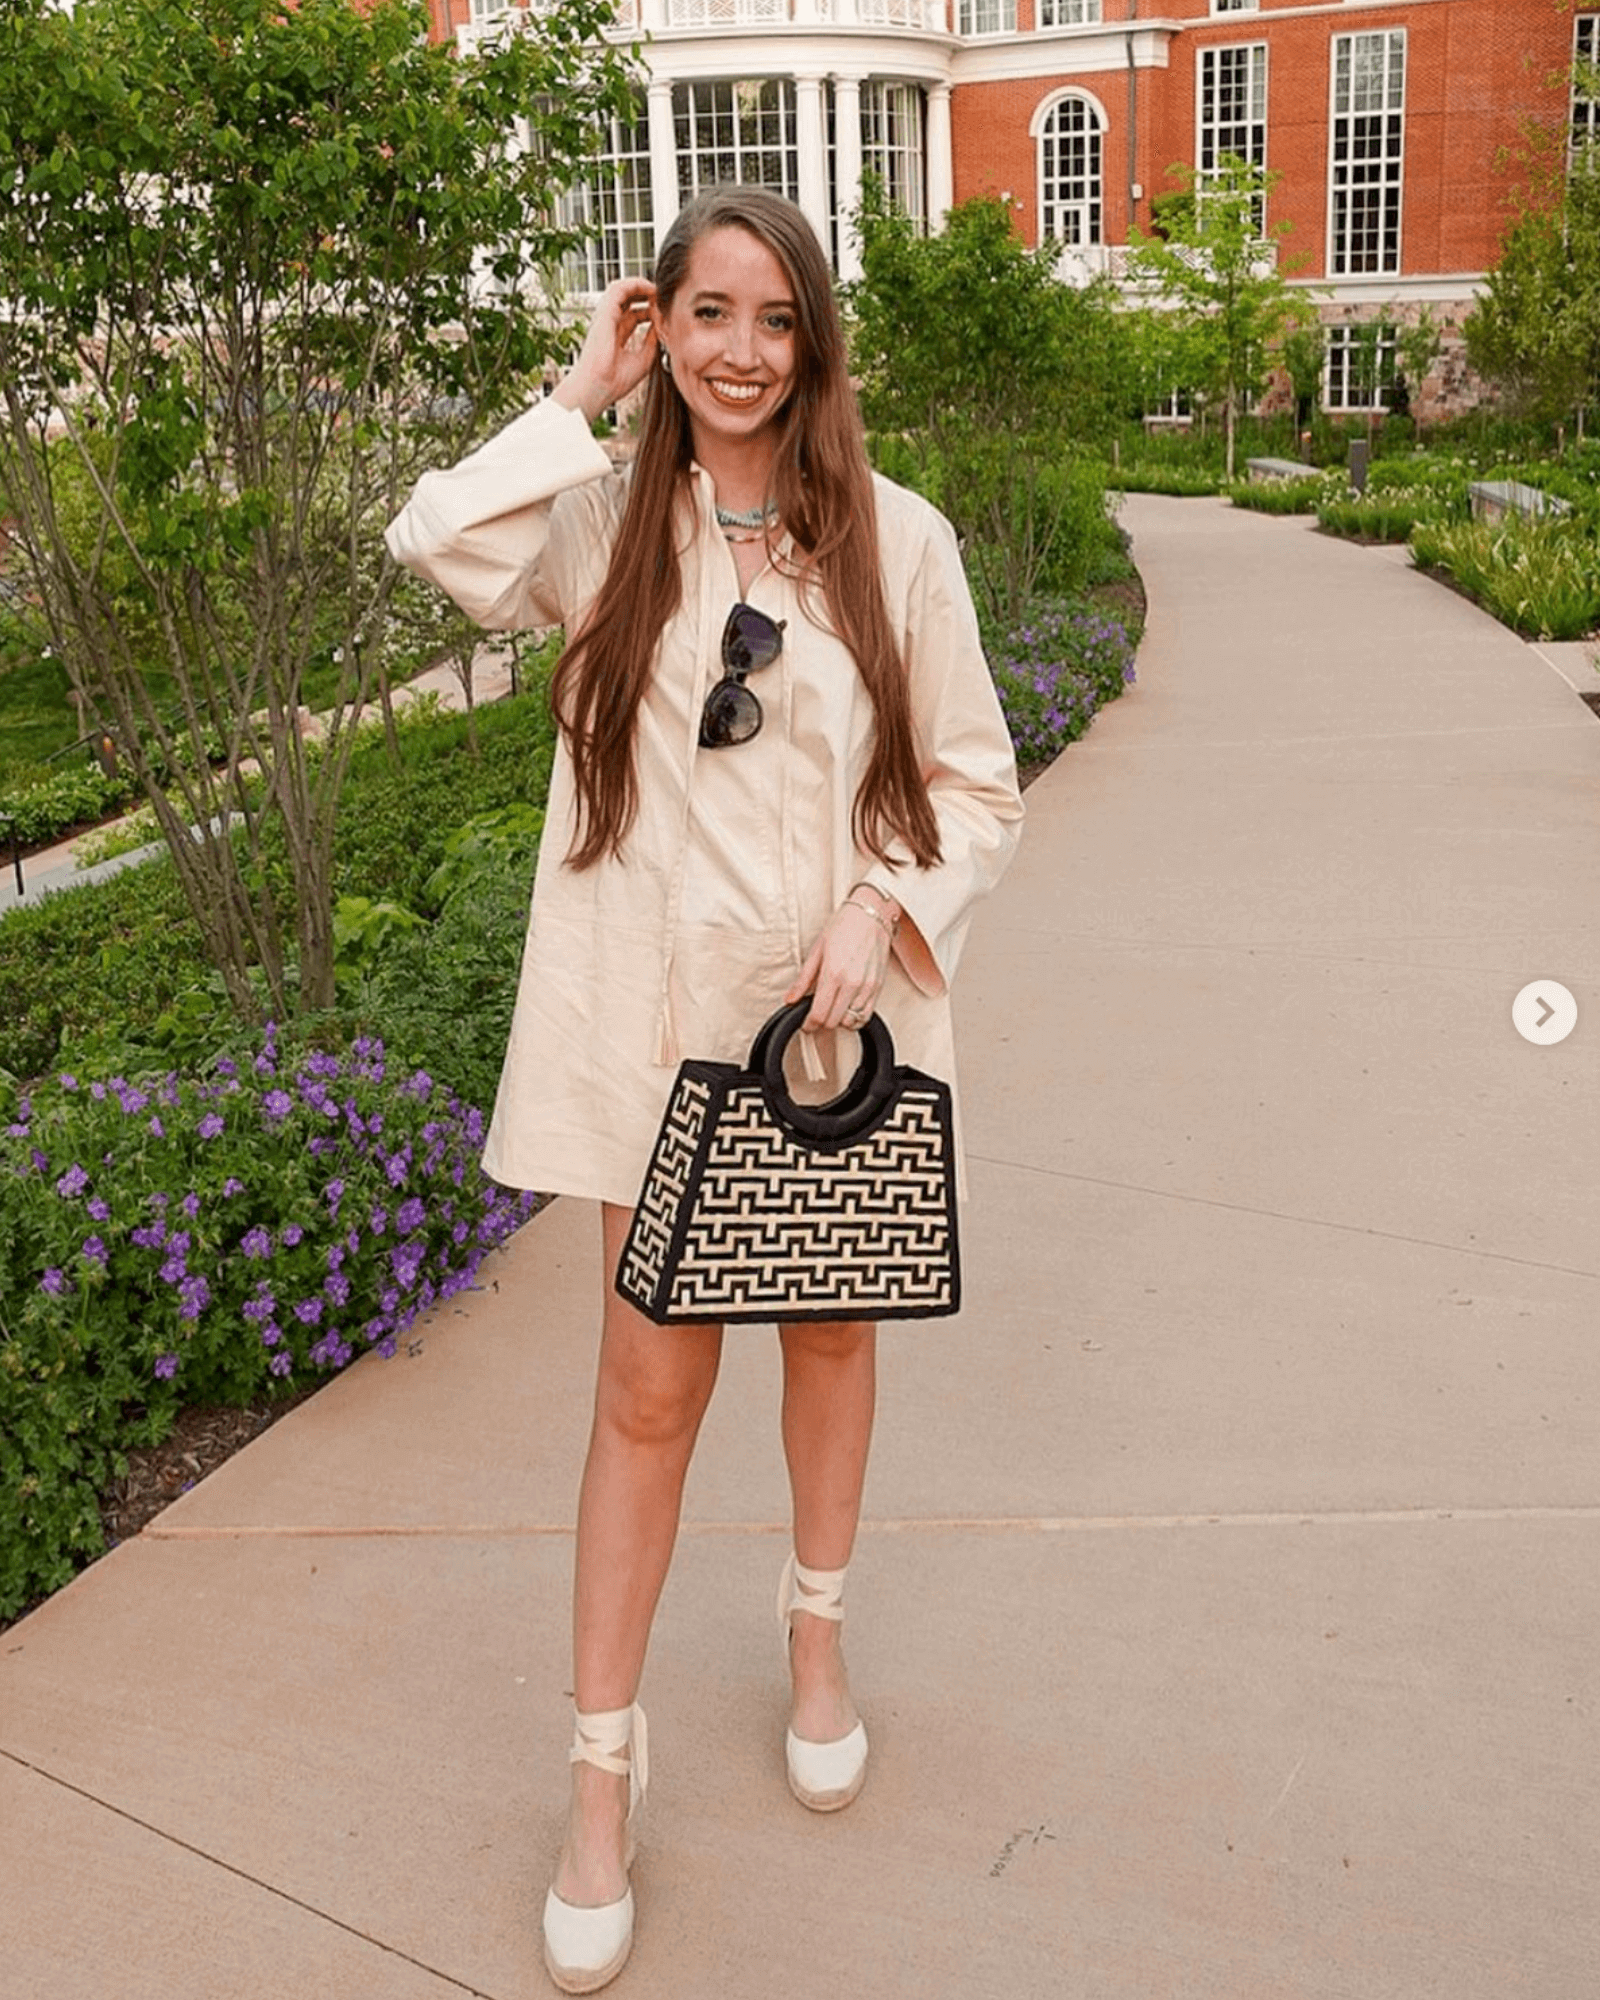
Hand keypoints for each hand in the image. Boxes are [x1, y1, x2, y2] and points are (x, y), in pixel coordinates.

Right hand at [553, 278, 658, 423]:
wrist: (598, 388)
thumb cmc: (615, 381)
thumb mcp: (644, 359)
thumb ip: (652, 341)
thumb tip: (662, 325)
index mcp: (616, 336)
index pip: (633, 315)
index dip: (650, 310)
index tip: (665, 312)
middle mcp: (609, 324)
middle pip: (628, 300)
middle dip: (647, 295)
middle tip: (664, 297)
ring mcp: (605, 317)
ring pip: (622, 289)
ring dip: (641, 286)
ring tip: (658, 290)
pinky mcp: (604, 312)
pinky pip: (619, 288)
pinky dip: (635, 285)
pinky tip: (650, 289)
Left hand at [785, 901, 891, 1032]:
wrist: (872, 914)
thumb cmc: (845, 926)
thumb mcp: (817, 950)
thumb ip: (803, 980)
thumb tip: (791, 999)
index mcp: (833, 973)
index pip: (819, 1013)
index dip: (809, 1024)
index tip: (806, 1024)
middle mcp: (852, 982)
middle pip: (834, 1022)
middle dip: (822, 1023)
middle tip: (816, 1017)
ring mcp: (867, 986)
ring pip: (851, 1021)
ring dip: (839, 1020)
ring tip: (832, 1010)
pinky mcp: (878, 987)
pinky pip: (867, 1015)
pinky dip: (856, 1018)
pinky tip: (848, 1009)